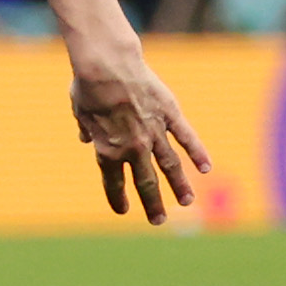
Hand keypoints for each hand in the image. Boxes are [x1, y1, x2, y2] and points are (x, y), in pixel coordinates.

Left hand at [68, 37, 210, 223]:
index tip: (123, 210)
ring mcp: (153, 133)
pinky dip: (198, 153)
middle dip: (153, 204)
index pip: (113, 183)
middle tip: (158, 221)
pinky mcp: (170, 115)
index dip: (117, 199)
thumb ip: (87, 129)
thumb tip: (83, 138)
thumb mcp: (80, 112)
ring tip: (187, 202)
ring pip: (170, 166)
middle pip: (145, 183)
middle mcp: (132, 147)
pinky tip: (206, 168)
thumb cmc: (88, 87)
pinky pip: (187, 138)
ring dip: (180, 186)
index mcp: (107, 150)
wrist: (107, 65)